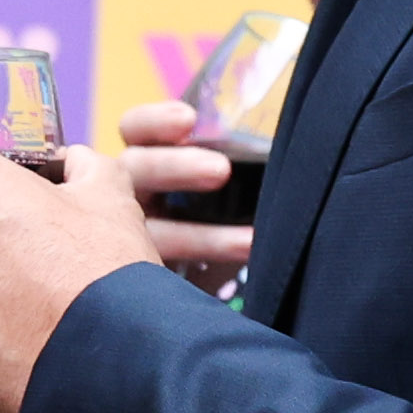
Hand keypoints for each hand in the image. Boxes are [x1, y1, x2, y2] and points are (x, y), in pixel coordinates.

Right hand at [102, 96, 250, 289]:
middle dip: (175, 167)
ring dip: (197, 235)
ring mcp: (125, 240)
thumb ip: (228, 155)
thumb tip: (288, 133)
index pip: (135, 131)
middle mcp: (123, 195)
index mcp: (142, 162)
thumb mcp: (208, 176)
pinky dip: (205, 276)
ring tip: (248, 242)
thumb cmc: (210, 211)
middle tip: (220, 171)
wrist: (182, 292)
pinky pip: (162, 279)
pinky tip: (236, 276)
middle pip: (135, 172)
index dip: (155, 122)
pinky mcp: (137, 279)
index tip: (188, 120)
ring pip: (147, 233)